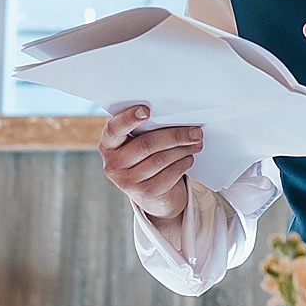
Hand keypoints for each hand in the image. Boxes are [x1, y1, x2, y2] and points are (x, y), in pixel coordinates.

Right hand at [98, 105, 200, 221]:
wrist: (152, 194)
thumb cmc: (146, 158)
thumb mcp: (137, 143)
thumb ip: (145, 129)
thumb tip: (174, 115)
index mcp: (108, 146)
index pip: (114, 129)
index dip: (128, 118)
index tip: (146, 110)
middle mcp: (113, 165)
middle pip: (146, 144)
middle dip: (174, 135)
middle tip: (196, 131)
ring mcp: (128, 182)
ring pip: (161, 159)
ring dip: (183, 149)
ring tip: (197, 142)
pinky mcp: (146, 194)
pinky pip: (169, 174)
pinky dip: (183, 163)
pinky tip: (189, 158)